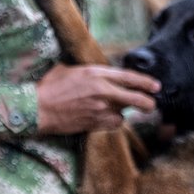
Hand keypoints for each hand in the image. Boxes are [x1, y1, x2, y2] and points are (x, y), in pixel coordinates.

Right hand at [36, 64, 159, 135]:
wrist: (37, 108)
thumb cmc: (48, 87)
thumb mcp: (66, 69)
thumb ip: (85, 71)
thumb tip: (93, 72)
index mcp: (95, 73)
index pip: (129, 77)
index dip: (146, 82)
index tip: (156, 86)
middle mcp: (101, 91)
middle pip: (135, 98)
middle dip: (147, 102)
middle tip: (152, 104)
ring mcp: (99, 109)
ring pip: (123, 113)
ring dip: (122, 112)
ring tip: (113, 110)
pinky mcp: (94, 123)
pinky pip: (113, 124)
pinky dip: (112, 122)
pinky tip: (105, 119)